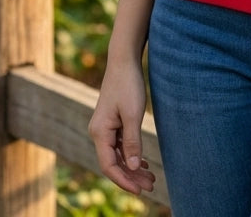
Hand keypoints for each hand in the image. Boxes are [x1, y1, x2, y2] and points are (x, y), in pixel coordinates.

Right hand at [88, 55, 155, 195]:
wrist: (124, 61)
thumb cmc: (128, 85)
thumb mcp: (132, 114)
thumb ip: (132, 141)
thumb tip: (132, 167)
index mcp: (100, 132)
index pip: (109, 165)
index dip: (124, 180)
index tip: (140, 190)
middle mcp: (99, 132)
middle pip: (114, 162)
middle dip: (131, 176)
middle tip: (151, 186)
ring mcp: (105, 127)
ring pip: (118, 154)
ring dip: (133, 167)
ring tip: (151, 178)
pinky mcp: (112, 122)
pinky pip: (119, 145)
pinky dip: (131, 154)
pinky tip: (142, 162)